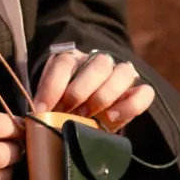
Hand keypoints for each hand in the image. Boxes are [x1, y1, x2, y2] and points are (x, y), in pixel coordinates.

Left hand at [32, 47, 154, 130]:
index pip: (64, 62)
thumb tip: (35, 119)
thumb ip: (47, 108)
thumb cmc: (65, 110)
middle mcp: (99, 62)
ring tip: (91, 116)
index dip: (51, 86)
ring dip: (105, 95)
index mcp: (73, 60)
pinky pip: (144, 92)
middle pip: (98, 63)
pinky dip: (130, 106)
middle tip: (72, 111)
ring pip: (123, 72)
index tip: (41, 110)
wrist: (87, 117)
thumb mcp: (51, 105)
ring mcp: (121, 75)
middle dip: (81, 90)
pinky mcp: (139, 92)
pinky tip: (112, 118)